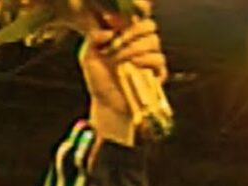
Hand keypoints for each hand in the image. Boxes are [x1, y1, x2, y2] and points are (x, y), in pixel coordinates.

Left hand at [76, 2, 167, 144]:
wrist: (106, 105)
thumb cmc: (99, 81)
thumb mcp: (88, 58)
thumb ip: (92, 39)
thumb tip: (108, 32)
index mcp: (126, 37)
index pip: (136, 19)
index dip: (128, 19)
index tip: (113, 25)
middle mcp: (140, 45)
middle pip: (149, 26)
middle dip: (134, 31)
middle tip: (120, 42)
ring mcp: (150, 59)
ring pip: (154, 42)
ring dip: (136, 48)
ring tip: (121, 59)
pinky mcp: (157, 74)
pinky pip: (159, 61)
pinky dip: (147, 60)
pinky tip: (134, 65)